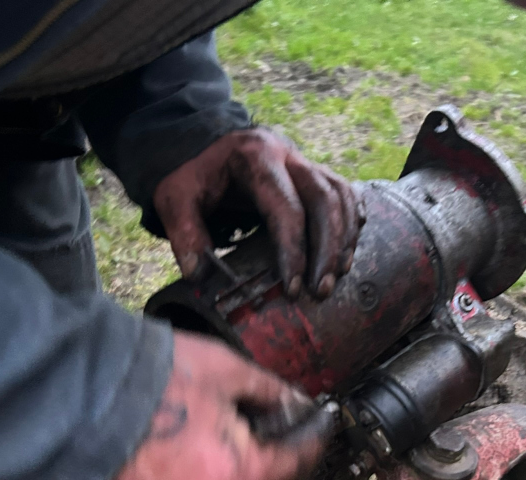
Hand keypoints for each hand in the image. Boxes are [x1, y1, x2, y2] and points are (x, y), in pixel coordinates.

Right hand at [98, 332, 332, 479]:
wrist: (75, 395)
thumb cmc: (152, 379)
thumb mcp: (226, 372)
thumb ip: (271, 393)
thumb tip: (296, 403)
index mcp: (238, 479)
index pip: (295, 465)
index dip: (312, 439)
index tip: (319, 422)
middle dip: (276, 462)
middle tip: (276, 429)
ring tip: (232, 443)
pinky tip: (198, 462)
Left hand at [153, 128, 364, 298]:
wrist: (200, 142)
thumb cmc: (192, 174)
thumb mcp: (174, 198)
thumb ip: (184, 233)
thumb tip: (199, 275)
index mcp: (255, 157)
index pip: (286, 207)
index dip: (294, 250)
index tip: (292, 288)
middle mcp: (288, 154)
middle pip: (325, 199)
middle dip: (327, 249)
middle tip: (320, 290)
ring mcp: (304, 161)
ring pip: (341, 195)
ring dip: (344, 239)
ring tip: (336, 277)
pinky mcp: (313, 171)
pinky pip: (345, 193)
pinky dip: (351, 221)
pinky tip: (347, 250)